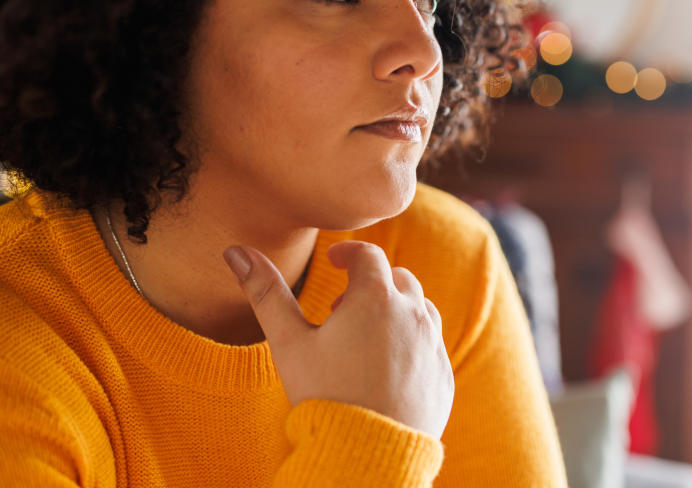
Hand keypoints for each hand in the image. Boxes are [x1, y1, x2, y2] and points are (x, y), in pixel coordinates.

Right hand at [223, 240, 453, 439]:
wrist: (367, 455)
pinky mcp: (443, 376)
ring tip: (364, 337)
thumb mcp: (289, 343)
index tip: (335, 261)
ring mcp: (433, 345)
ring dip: (395, 311)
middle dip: (371, 283)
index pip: (368, 254)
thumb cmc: (324, 394)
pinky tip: (386, 367)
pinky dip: (411, 344)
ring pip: (420, 310)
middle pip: (398, 278)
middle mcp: (414, 314)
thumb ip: (265, 293)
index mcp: (376, 297)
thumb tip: (235, 251)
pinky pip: (431, 346)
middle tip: (341, 309)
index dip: (349, 253)